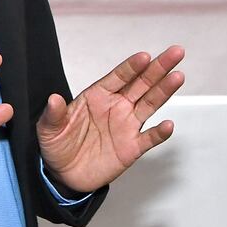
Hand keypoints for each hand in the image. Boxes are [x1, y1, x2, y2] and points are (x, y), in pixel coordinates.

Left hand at [37, 46, 184, 194]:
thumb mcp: (48, 128)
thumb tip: (53, 99)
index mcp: (97, 96)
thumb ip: (54, 114)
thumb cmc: (57, 145)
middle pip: (141, 83)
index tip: (144, 56)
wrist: (63, 174)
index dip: (132, 66)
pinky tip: (168, 125)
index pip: (118, 77)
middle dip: (158, 68)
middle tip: (176, 52)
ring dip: (164, 90)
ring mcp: (126, 126)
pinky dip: (159, 133)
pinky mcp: (131, 148)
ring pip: (150, 104)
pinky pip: (149, 138)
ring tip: (177, 77)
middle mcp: (116, 107)